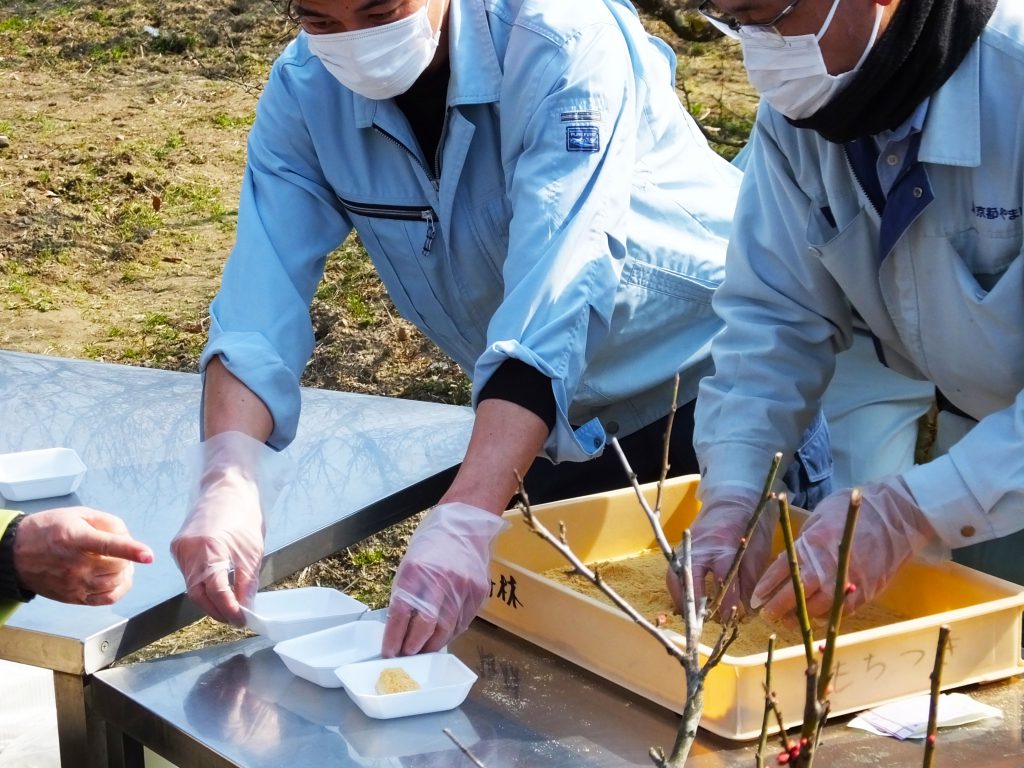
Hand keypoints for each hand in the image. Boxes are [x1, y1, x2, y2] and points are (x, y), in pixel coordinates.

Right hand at [13, 507, 152, 604]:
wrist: (17, 553)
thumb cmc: (50, 529)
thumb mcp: (78, 514)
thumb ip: (108, 522)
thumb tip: (128, 536)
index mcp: (75, 538)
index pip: (107, 546)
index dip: (130, 550)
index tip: (148, 555)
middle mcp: (75, 564)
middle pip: (117, 566)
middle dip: (128, 557)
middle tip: (120, 550)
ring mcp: (74, 583)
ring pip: (115, 583)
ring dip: (125, 573)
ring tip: (119, 563)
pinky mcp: (74, 597)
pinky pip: (106, 599)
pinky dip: (119, 589)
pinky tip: (117, 579)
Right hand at [171, 431, 290, 625]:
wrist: (227, 487)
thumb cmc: (243, 514)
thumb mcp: (252, 550)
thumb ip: (247, 581)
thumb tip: (246, 607)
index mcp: (209, 549)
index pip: (216, 591)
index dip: (229, 610)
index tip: (242, 620)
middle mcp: (188, 550)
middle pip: (198, 593)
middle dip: (217, 610)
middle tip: (236, 619)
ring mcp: (179, 549)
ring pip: (191, 586)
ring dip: (209, 600)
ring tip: (229, 608)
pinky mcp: (177, 547)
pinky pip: (188, 574)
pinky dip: (202, 586)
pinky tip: (216, 591)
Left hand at [383, 502, 508, 656]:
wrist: (463, 527)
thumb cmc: (431, 547)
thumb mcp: (409, 566)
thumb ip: (406, 596)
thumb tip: (399, 630)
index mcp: (416, 571)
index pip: (402, 613)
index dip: (394, 637)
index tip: (389, 652)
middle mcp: (441, 579)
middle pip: (426, 626)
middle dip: (414, 646)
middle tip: (407, 655)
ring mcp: (463, 586)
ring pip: (447, 629)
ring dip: (432, 645)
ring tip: (423, 651)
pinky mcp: (478, 592)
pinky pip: (463, 622)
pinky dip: (450, 633)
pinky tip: (442, 636)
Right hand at [668, 488, 773, 619]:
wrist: (734, 500)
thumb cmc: (750, 527)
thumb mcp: (758, 553)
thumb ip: (750, 581)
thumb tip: (747, 610)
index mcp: (725, 546)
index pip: (722, 579)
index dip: (726, 602)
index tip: (730, 620)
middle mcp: (701, 547)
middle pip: (687, 578)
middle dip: (693, 604)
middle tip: (701, 622)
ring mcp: (688, 547)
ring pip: (675, 577)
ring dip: (681, 599)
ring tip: (691, 617)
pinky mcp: (682, 549)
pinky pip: (673, 573)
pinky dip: (678, 590)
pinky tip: (687, 603)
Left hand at [751, 477, 937, 620]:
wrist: (898, 517)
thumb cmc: (854, 509)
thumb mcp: (819, 516)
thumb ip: (803, 540)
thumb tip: (788, 559)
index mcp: (811, 545)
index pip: (781, 572)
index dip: (765, 588)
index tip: (756, 599)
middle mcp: (826, 567)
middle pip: (793, 596)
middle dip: (776, 608)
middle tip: (766, 614)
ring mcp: (845, 583)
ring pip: (814, 610)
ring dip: (798, 618)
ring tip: (787, 619)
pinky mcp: (864, 593)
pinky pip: (838, 613)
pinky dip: (823, 617)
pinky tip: (814, 616)